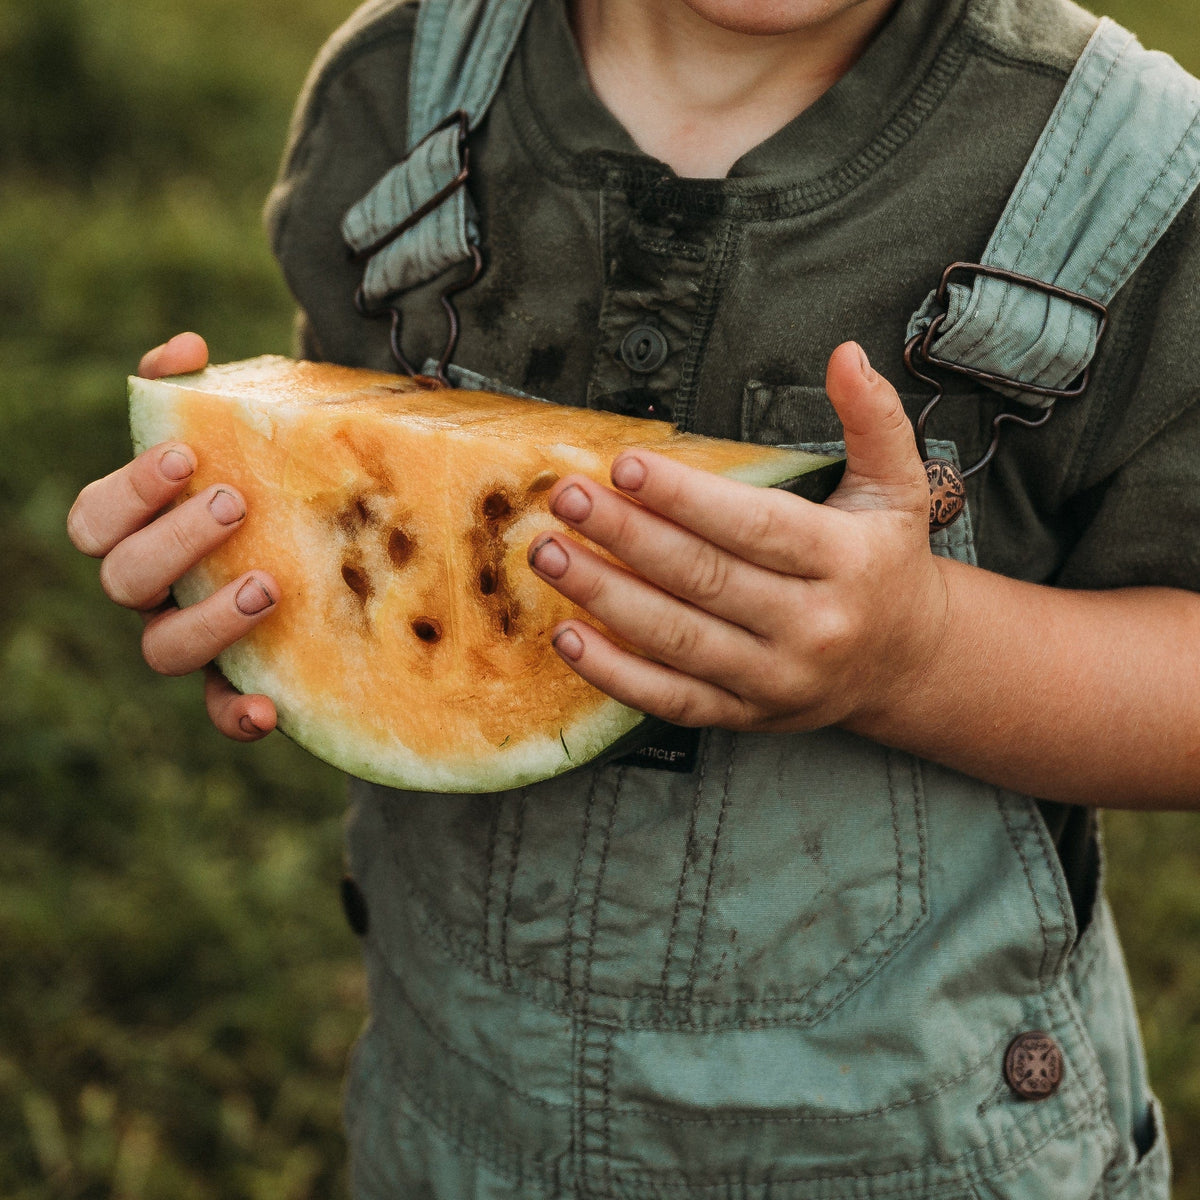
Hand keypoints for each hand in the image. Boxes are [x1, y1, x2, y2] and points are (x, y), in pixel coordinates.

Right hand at [67, 332, 278, 741]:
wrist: (320, 524)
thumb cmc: (261, 472)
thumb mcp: (239, 424)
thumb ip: (200, 385)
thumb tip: (188, 348)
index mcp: (139, 529)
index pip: (95, 519)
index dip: (129, 491)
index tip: (185, 456)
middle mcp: (154, 589)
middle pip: (123, 580)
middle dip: (173, 542)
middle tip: (235, 503)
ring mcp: (192, 637)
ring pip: (162, 650)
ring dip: (207, 621)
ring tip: (268, 585)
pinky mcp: (236, 679)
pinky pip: (220, 709)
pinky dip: (236, 715)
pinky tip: (271, 711)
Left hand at [527, 342, 948, 732]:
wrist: (904, 663)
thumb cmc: (884, 564)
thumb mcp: (897, 487)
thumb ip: (874, 419)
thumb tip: (845, 354)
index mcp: (845, 562)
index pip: (755, 525)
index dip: (685, 497)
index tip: (624, 466)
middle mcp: (812, 626)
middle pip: (704, 579)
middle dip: (627, 536)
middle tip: (567, 501)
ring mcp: (775, 679)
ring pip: (678, 640)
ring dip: (604, 597)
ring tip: (550, 556)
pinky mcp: (745, 714)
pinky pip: (671, 700)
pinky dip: (616, 674)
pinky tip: (568, 638)